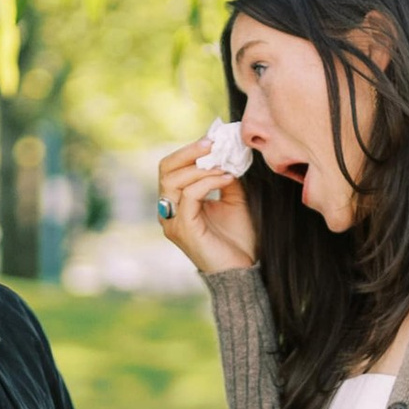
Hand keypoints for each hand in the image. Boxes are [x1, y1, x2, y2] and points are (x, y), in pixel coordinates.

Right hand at [155, 134, 256, 279]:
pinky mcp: (184, 229)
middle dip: (189, 153)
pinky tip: (227, 178)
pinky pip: (190, 195)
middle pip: (165, 170)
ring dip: (201, 167)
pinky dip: (208, 182)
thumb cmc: (236, 238)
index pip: (171, 168)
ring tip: (224, 164)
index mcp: (176, 202)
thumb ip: (224, 176)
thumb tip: (227, 151)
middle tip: (213, 144)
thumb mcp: (232, 198)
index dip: (189, 151)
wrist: (242, 269)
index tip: (213, 139)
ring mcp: (173, 221)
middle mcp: (168, 210)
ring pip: (174, 180)